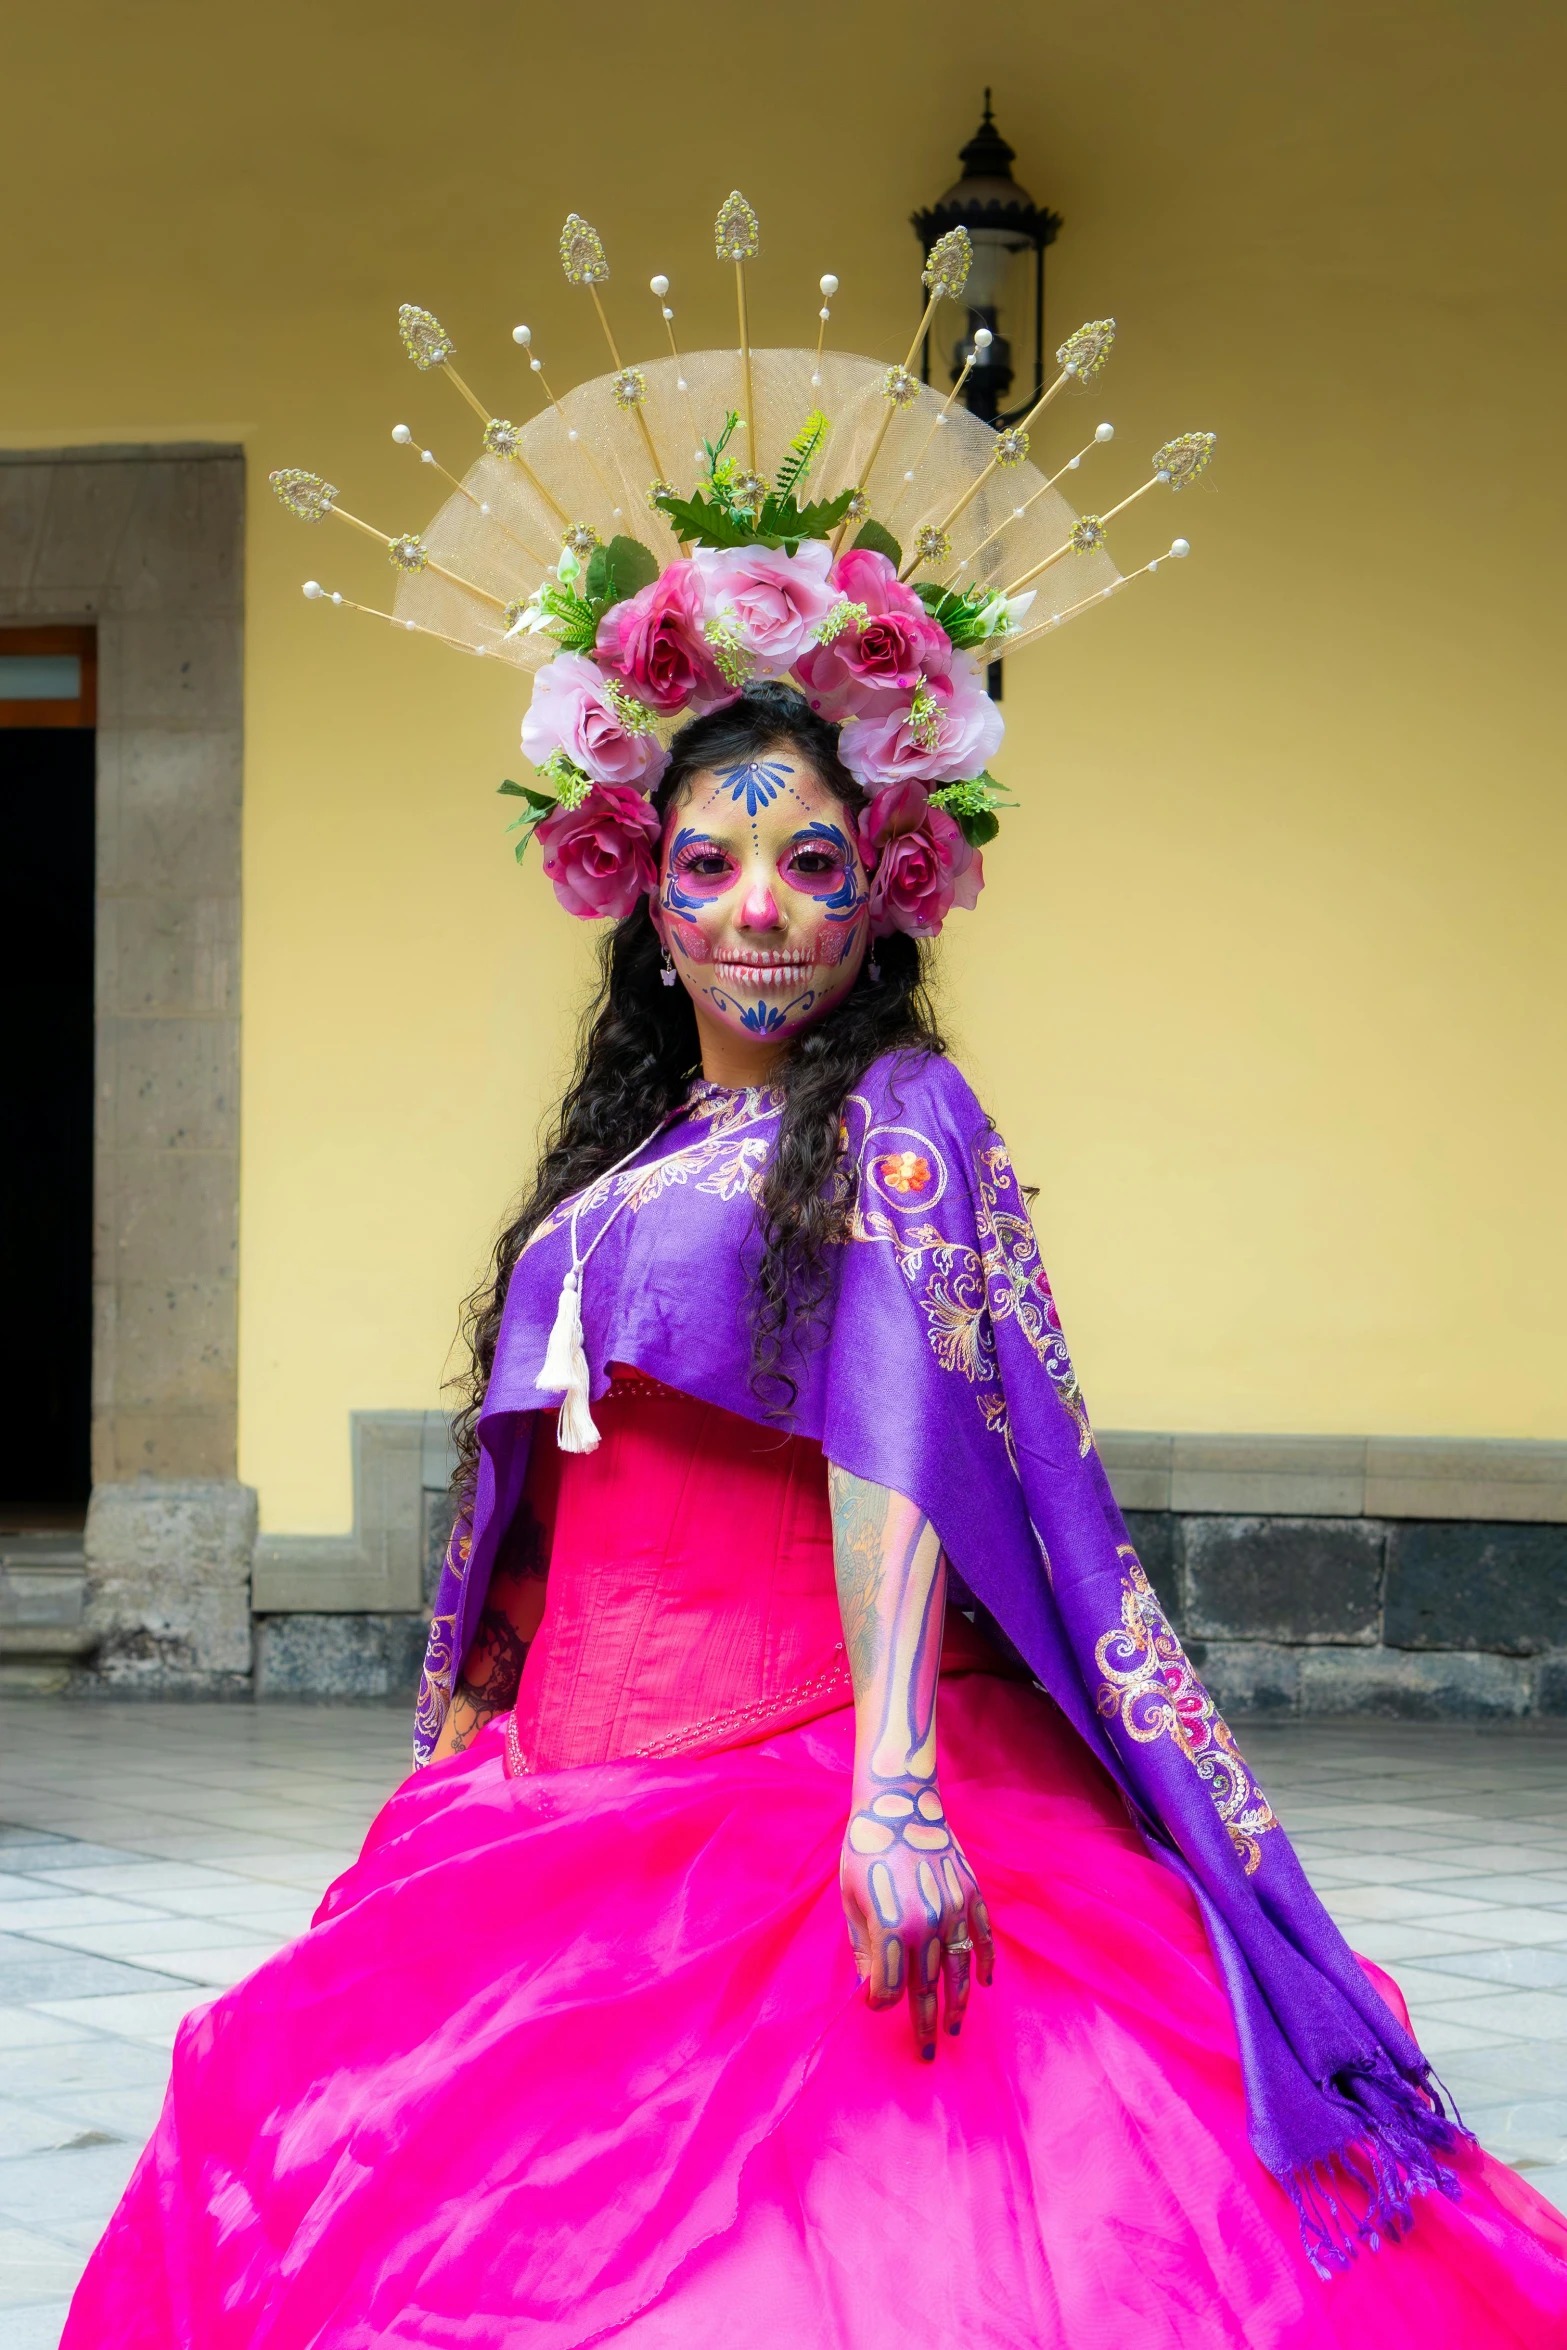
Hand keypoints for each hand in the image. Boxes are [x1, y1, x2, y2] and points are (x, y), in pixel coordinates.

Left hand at [839, 1775, 994, 2059]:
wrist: (899, 1804)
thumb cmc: (864, 1852)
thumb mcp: (851, 1901)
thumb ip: (864, 1948)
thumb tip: (871, 1986)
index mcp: (892, 1928)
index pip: (890, 1988)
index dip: (881, 2003)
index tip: (875, 2005)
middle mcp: (928, 1925)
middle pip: (928, 1988)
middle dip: (925, 2023)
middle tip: (926, 2052)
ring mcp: (955, 1910)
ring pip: (959, 1969)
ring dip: (957, 2003)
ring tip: (954, 2028)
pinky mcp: (971, 1894)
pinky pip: (983, 1936)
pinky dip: (986, 1961)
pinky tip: (984, 1983)